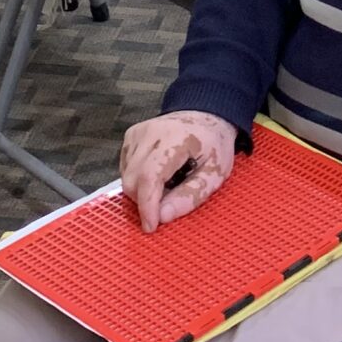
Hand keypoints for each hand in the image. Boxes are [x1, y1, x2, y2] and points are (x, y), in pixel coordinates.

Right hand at [118, 110, 238, 231]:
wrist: (207, 115)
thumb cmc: (213, 144)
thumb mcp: (215, 174)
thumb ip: (190, 195)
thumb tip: (163, 216)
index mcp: (175, 139)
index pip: (150, 176)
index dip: (147, 206)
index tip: (151, 226)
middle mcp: (151, 133)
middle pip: (133, 180)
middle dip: (146, 201)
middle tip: (171, 199)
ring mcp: (138, 133)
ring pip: (127, 177)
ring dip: (144, 190)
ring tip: (169, 181)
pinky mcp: (131, 136)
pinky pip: (126, 169)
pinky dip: (139, 179)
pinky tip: (159, 173)